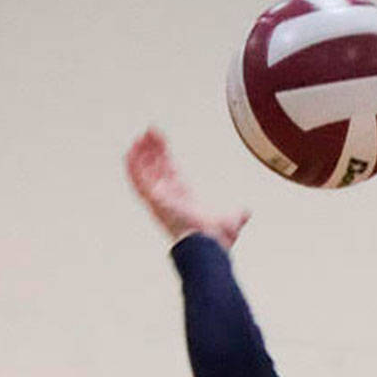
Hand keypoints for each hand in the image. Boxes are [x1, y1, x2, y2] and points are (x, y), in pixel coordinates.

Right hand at [125, 128, 250, 249]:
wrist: (208, 246)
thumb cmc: (216, 240)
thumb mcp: (231, 221)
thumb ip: (237, 215)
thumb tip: (246, 213)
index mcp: (183, 199)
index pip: (170, 172)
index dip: (165, 157)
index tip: (161, 143)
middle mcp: (169, 198)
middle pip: (157, 168)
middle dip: (153, 149)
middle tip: (150, 131)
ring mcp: (159, 199)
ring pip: (146, 172)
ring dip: (142, 154)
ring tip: (141, 135)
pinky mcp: (154, 200)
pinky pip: (139, 181)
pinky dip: (133, 166)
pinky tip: (130, 151)